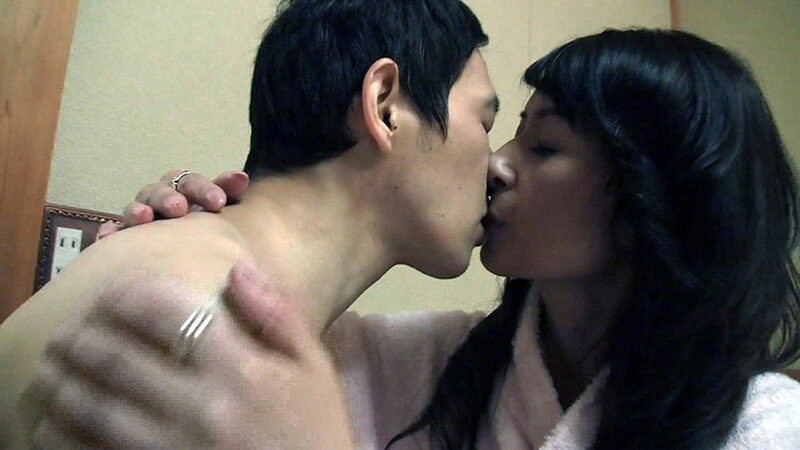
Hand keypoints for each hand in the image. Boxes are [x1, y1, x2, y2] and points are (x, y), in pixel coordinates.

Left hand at [28, 258, 353, 448]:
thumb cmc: (316, 427)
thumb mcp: (312, 365)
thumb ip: (275, 313)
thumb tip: (236, 267)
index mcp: (242, 370)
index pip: (167, 314)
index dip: (128, 295)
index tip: (113, 292)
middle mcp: (203, 407)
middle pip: (118, 360)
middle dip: (82, 336)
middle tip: (69, 329)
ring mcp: (175, 448)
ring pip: (95, 409)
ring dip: (64, 381)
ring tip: (53, 366)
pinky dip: (65, 436)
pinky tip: (57, 421)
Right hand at [97, 170, 249, 238]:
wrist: (183, 255)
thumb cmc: (203, 226)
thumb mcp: (217, 209)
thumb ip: (228, 193)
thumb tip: (241, 178)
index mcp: (183, 191)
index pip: (190, 182)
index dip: (203, 189)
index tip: (218, 202)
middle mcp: (159, 199)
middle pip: (159, 191)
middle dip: (168, 198)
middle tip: (179, 209)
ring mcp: (139, 217)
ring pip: (134, 209)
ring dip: (137, 211)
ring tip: (144, 218)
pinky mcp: (122, 238)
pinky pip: (112, 232)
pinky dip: (110, 233)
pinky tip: (109, 239)